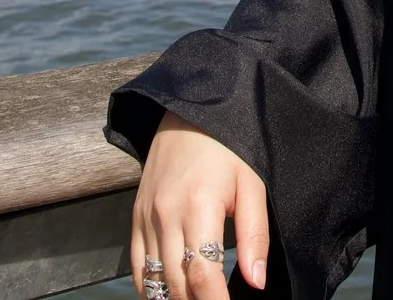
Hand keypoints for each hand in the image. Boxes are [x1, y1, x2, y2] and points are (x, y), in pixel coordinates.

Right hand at [132, 110, 270, 295]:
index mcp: (198, 207)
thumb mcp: (252, 184)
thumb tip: (256, 282)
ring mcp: (146, 218)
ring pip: (154, 280)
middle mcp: (166, 216)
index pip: (203, 276)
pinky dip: (149, 289)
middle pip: (177, 284)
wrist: (188, 110)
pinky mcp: (135, 217)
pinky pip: (136, 266)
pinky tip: (168, 297)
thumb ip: (253, 235)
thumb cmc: (228, 147)